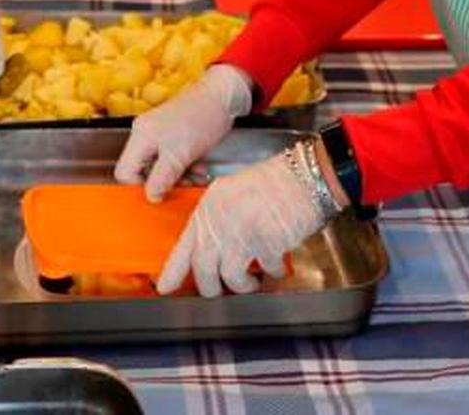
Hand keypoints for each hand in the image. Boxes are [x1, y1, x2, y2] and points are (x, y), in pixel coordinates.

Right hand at [114, 65, 253, 200]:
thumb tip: (151, 196)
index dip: (139, 186)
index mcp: (141, 137)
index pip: (125, 171)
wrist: (224, 96)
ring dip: (179, 176)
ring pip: (160, 166)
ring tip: (196, 176)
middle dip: (164, 182)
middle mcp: (145, 134)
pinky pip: (172, 158)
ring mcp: (159, 134)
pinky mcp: (174, 134)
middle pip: (143, 170)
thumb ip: (162, 178)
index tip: (159, 193)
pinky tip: (199, 167)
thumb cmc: (202, 118)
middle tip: (183, 186)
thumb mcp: (180, 156)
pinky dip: (185, 166)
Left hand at [157, 151, 328, 296]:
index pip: (183, 247)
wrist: (303, 176)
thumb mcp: (231, 194)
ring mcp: (241, 235)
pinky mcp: (265, 245)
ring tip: (253, 282)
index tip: (165, 287)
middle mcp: (219, 223)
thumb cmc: (273, 182)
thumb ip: (217, 220)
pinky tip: (277, 267)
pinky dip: (272, 274)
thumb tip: (212, 248)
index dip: (172, 272)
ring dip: (243, 286)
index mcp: (208, 209)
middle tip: (219, 292)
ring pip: (231, 278)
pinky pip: (265, 271)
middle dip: (211, 289)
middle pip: (203, 270)